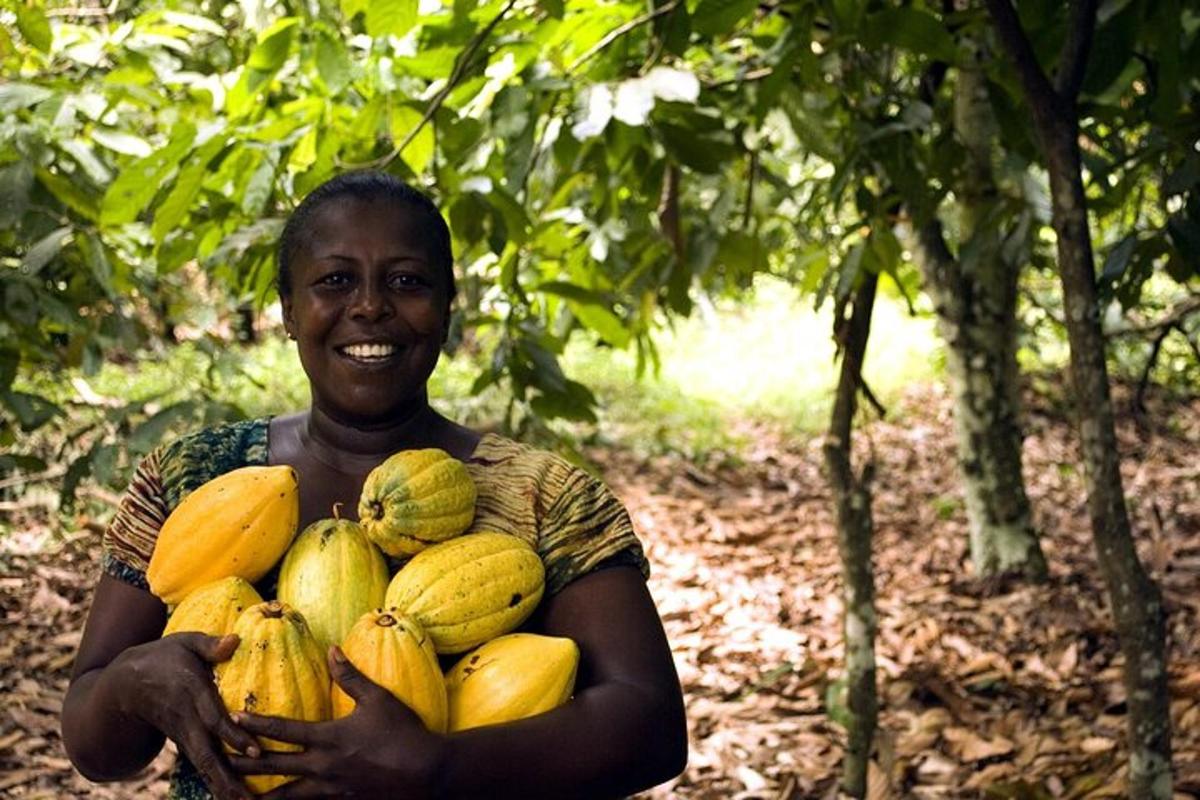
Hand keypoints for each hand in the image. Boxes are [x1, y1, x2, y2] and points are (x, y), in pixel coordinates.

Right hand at [106, 632, 259, 799]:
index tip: (255, 752)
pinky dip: (214, 782)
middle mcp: (186, 719)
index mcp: (190, 693)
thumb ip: (210, 644)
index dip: (233, 735)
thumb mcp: (184, 642)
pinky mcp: (182, 742)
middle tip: (246, 799)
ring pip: (203, 765)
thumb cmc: (162, 657)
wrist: (122, 685)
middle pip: (207, 753)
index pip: (213, 719)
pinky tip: (232, 797)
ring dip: (222, 786)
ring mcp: (182, 734)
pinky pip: (200, 764)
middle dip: (227, 777)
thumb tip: (235, 639)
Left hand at [228, 647, 444, 798]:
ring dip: (259, 796)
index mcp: (329, 738)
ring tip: (236, 796)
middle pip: (273, 767)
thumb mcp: (378, 699)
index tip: (232, 717)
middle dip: (244, 763)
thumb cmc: (403, 732)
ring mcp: (331, 790)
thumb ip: (351, 676)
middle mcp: (323, 767)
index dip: (256, 723)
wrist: (427, 772)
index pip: (284, 730)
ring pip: (285, 797)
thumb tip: (332, 649)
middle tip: (219, 760)